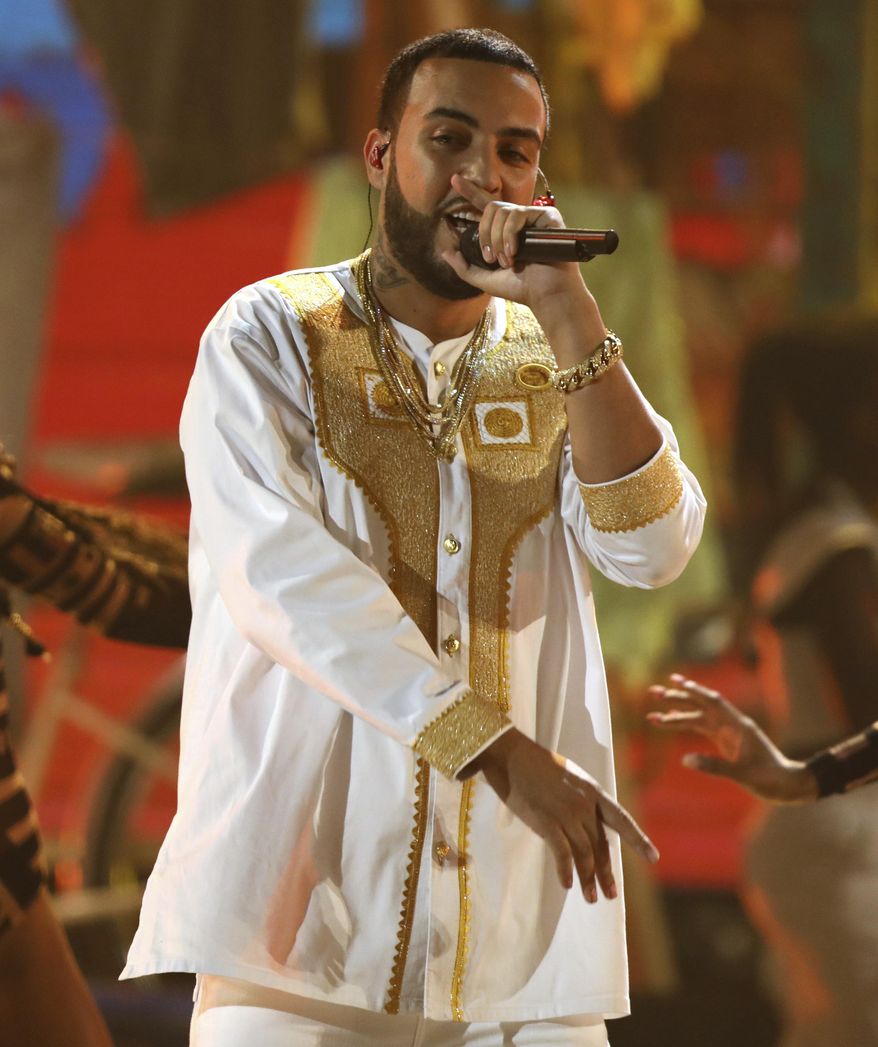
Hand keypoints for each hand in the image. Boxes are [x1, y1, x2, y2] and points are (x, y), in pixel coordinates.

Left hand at [440, 174, 590, 313]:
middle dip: (484, 233)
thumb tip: (445, 251)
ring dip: (497, 238)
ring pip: (502, 211)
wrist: (546, 294)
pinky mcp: (546, 215)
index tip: (454, 180)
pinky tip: (515, 251)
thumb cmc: (521, 288)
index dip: (470, 191)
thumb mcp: (485, 279)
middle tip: (490, 257)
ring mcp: (533, 216)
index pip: (485, 205)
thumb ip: (463, 266)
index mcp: (504, 230)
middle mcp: (518, 220)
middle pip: (490, 207)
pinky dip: (510, 234)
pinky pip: (518, 214)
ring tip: (506, 260)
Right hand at [470, 728, 658, 901]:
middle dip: (606, 873)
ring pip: (584, 854)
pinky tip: (568, 884)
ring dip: (588, 879)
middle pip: (601, 845)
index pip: (622, 819)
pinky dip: (566, 871)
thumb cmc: (538, 767)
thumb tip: (590, 830)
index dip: (638, 840)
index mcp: (594, 791)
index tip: (654, 858)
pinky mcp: (546, 822)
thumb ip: (583, 802)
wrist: (512, 757)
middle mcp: (584, 804)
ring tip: (590, 898)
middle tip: (611, 895)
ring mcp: (566, 813)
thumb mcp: (571, 778)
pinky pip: (562, 854)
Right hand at [647, 674, 817, 802]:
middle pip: (701, 706)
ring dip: (676, 714)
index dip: (694, 691)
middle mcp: (732, 724)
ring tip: (652, 714)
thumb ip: (714, 766)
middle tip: (654, 693)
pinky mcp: (726, 741)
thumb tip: (685, 759)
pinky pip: (702, 728)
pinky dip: (686, 724)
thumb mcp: (742, 774)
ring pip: (698, 717)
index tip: (676, 682)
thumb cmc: (769, 779)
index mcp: (738, 726)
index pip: (713, 702)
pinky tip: (671, 723)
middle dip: (677, 699)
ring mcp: (729, 732)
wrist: (786, 785)